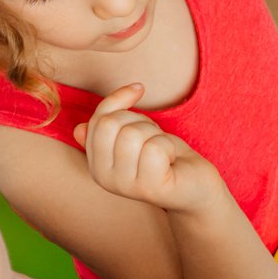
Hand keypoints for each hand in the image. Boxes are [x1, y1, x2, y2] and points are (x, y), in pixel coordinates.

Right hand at [72, 85, 223, 213]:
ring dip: (157, 134)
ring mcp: (125, 186)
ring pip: (133, 133)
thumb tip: (79, 128)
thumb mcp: (134, 137)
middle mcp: (103, 178)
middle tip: (155, 137)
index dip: (118, 99)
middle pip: (111, 124)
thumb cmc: (167, 159)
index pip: (97, 120)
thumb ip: (108, 130)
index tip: (138, 90)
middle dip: (139, 120)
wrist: (198, 188)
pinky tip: (172, 162)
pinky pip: (154, 147)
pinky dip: (169, 146)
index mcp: (96, 165)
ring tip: (164, 151)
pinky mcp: (149, 188)